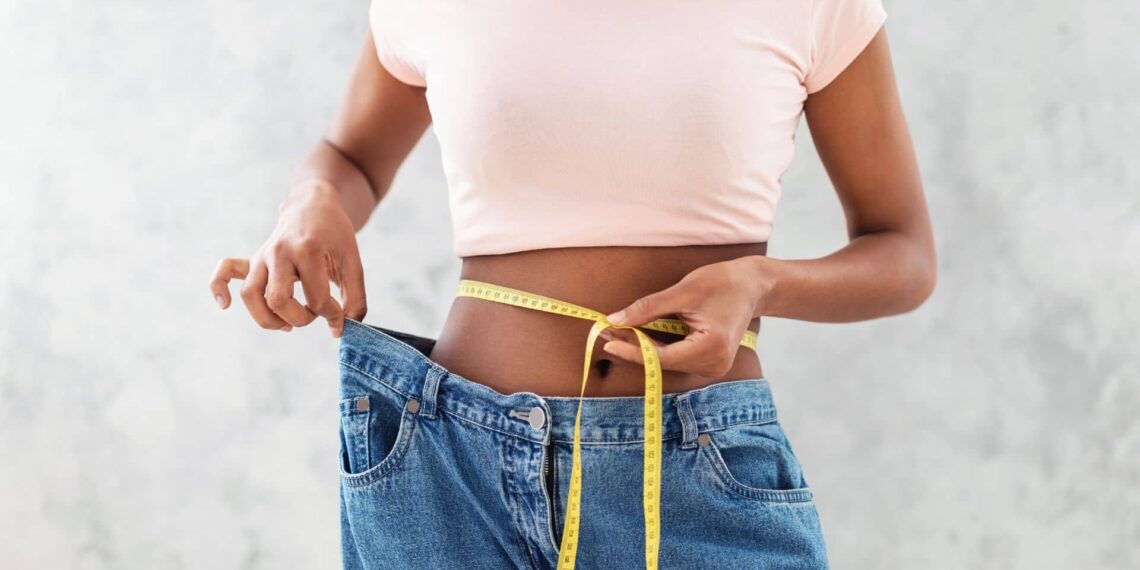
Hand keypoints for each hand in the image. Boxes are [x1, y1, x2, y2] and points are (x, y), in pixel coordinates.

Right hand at [209, 180, 366, 337]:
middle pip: (278, 300)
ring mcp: (262, 255)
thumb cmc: (335, 236)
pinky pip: (226, 270)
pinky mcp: (253, 258)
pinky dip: (219, 287)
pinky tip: (224, 305)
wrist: (314, 205)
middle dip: (300, 318)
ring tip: (287, 325)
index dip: (331, 315)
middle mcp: (279, 252)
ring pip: (250, 294)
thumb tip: (341, 331)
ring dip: (267, 318)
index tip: (340, 316)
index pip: (315, 298)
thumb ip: (355, 299)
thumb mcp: (353, 264)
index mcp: (308, 251)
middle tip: (314, 314)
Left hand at [600, 258, 766, 376]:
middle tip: (604, 331)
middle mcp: (714, 364)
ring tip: (617, 332)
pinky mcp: (710, 362)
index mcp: (711, 349)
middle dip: (633, 347)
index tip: (606, 341)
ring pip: (668, 362)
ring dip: (643, 348)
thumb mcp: (683, 291)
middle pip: (663, 362)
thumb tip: (616, 320)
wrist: (754, 286)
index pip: (661, 357)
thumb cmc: (723, 282)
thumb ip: (648, 308)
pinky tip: (639, 336)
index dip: (632, 350)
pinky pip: (677, 358)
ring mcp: (713, 366)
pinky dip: (657, 347)